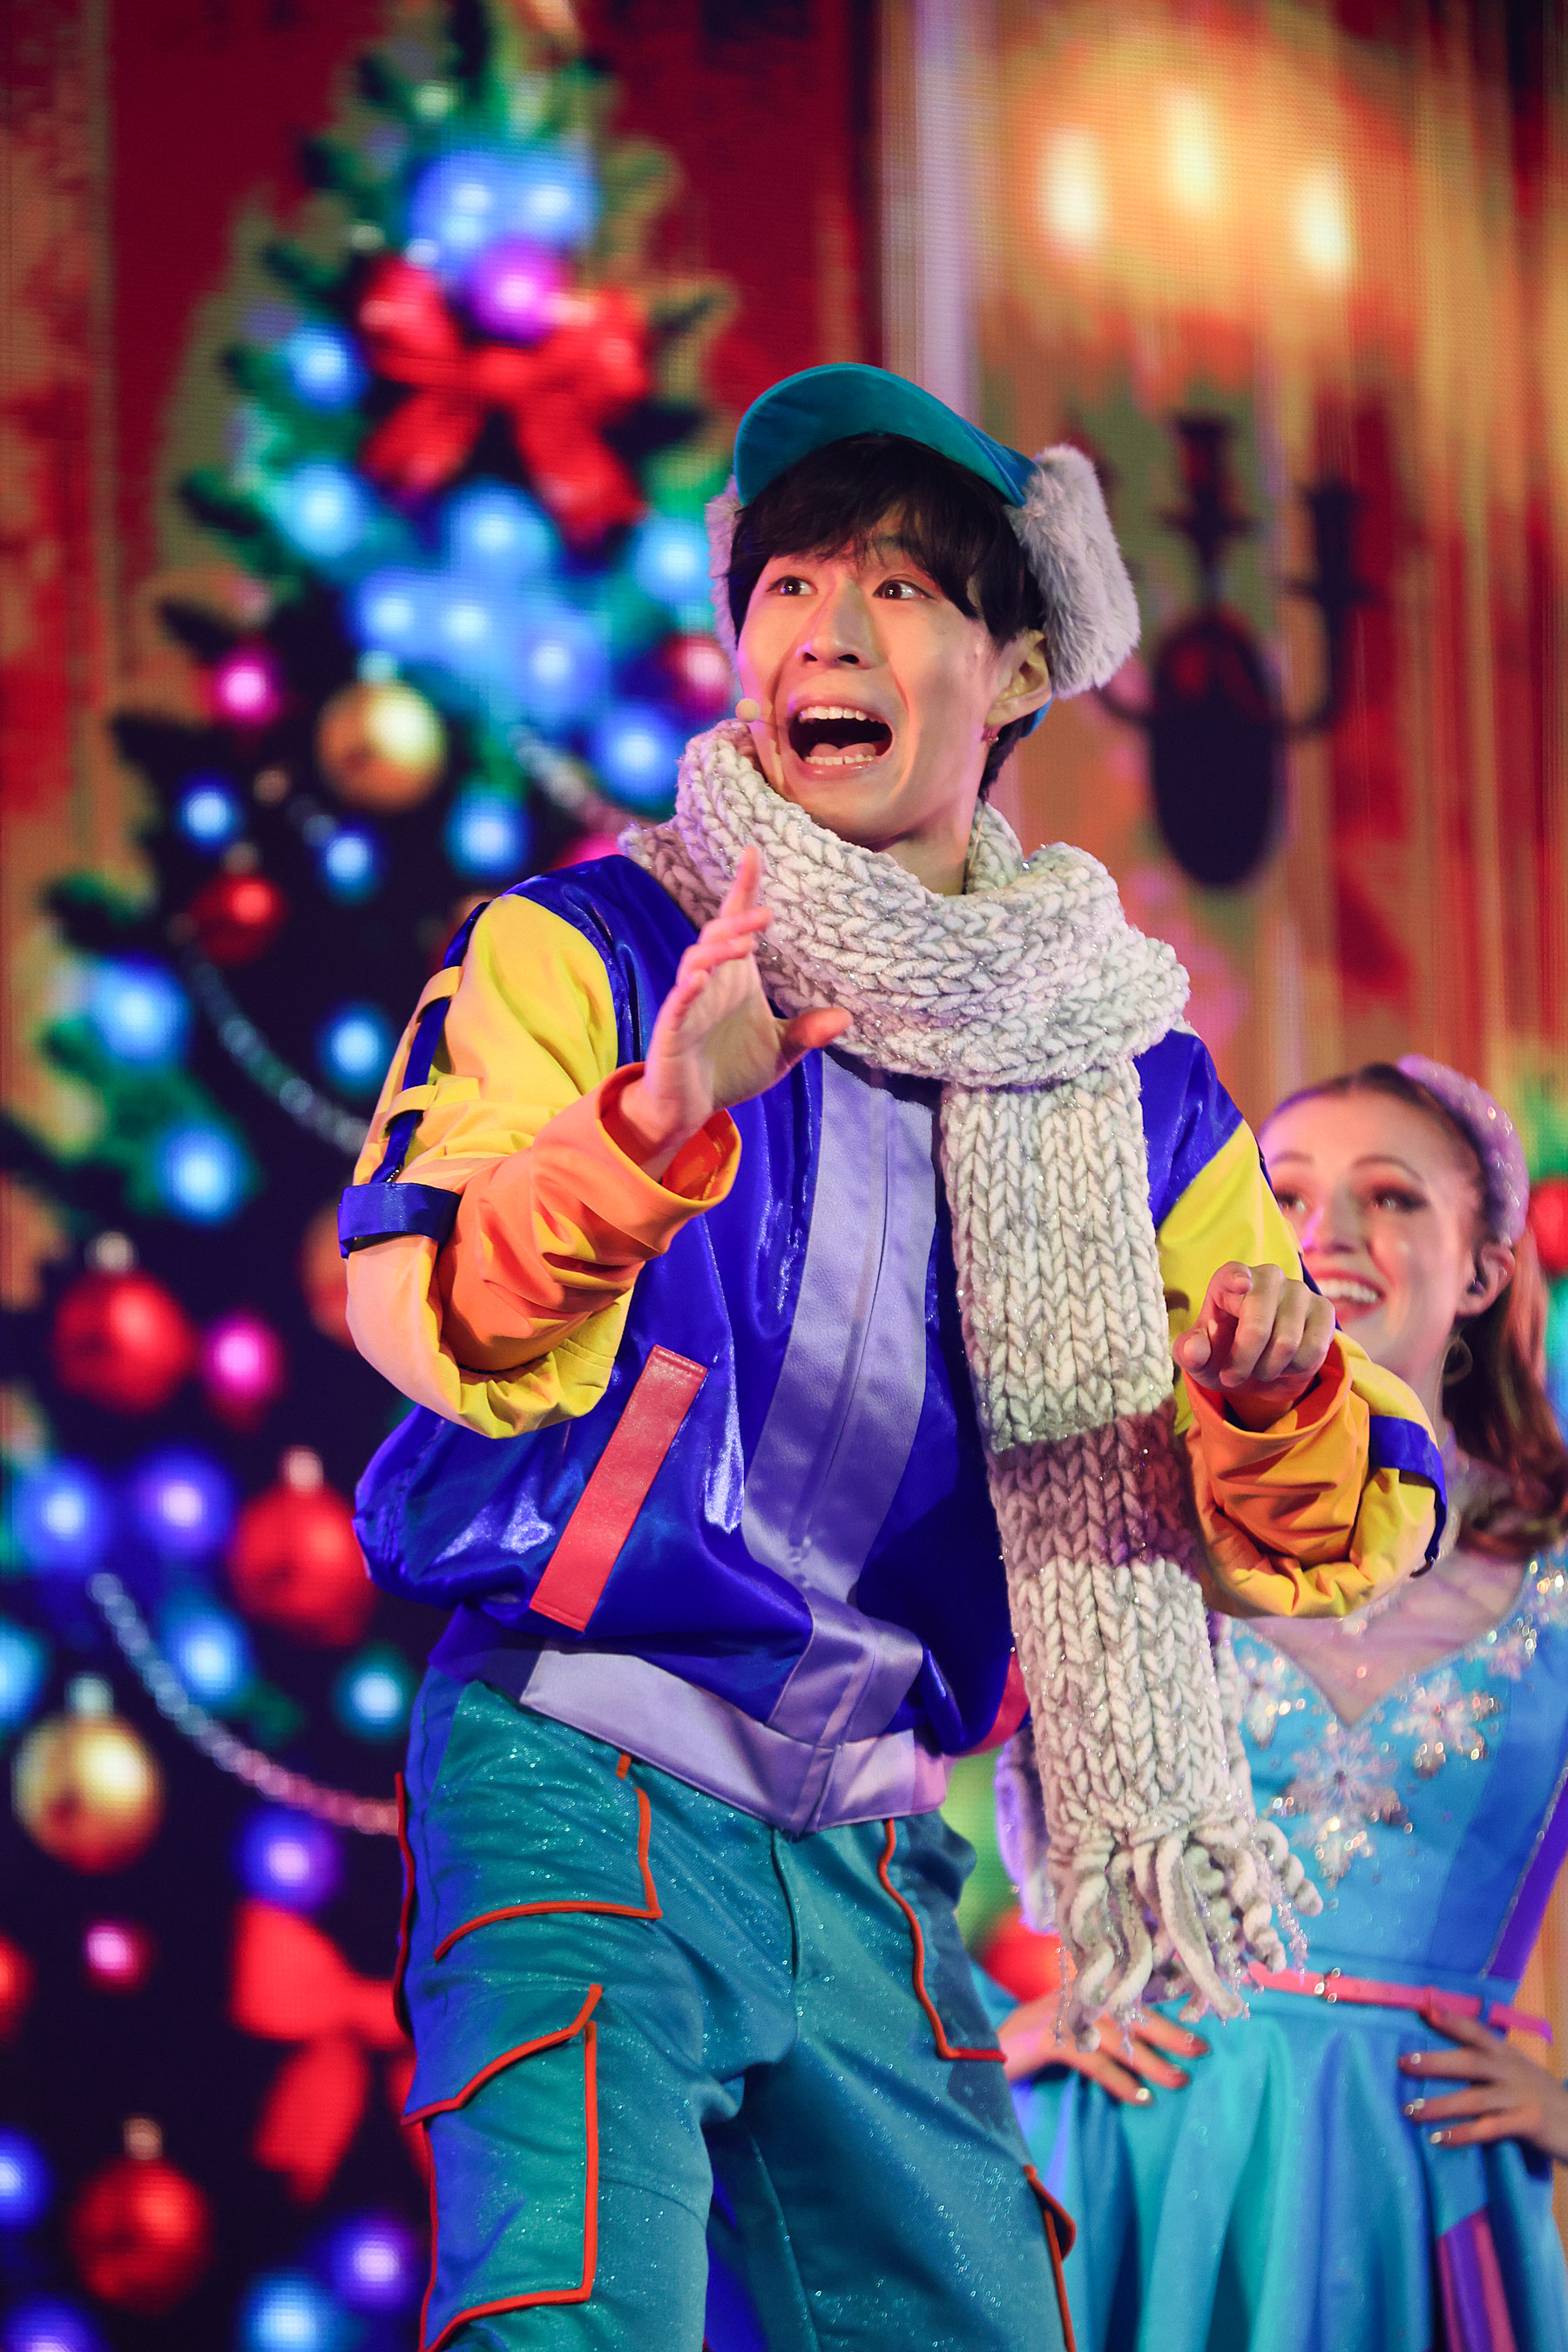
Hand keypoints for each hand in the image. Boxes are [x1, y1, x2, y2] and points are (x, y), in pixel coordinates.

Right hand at [613, 847, 847, 1177]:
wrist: (688, 1108)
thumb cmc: (729, 1070)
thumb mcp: (778, 1051)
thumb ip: (807, 1032)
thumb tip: (846, 1018)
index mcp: (734, 977)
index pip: (734, 922)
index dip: (743, 887)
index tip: (753, 852)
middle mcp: (709, 982)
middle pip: (719, 936)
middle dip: (739, 920)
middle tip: (766, 914)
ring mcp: (687, 1003)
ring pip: (696, 963)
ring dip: (717, 950)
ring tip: (744, 943)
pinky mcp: (672, 1030)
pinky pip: (678, 1004)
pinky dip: (688, 990)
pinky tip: (702, 980)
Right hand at [999, 1997, 1207, 2102]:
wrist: (980, 2050)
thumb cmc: (1026, 2042)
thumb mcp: (1064, 2025)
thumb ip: (1092, 2023)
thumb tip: (1135, 2040)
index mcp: (1080, 1990)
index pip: (1128, 1993)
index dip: (1161, 2005)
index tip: (1194, 2019)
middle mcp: (1073, 1996)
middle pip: (1130, 2010)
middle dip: (1168, 2030)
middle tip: (1202, 2049)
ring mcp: (1062, 2015)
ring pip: (1118, 2037)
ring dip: (1153, 2060)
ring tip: (1180, 2079)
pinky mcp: (1050, 2039)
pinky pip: (1095, 2061)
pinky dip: (1120, 2080)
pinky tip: (1140, 2097)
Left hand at [1172, 1262, 1335, 1431]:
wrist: (1260, 1367)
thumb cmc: (1224, 1353)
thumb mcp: (1200, 1359)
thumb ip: (1189, 1352)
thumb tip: (1196, 1347)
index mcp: (1229, 1279)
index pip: (1232, 1274)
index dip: (1236, 1279)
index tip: (1241, 1285)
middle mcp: (1267, 1276)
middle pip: (1258, 1325)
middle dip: (1243, 1362)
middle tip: (1232, 1378)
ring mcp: (1299, 1290)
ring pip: (1287, 1343)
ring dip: (1268, 1369)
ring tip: (1260, 1369)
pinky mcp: (1324, 1309)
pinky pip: (1313, 1349)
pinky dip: (1295, 1369)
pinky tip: (1286, 1364)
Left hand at [1400, 2008, 1567, 2160]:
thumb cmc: (1542, 2097)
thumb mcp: (1519, 2071)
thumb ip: (1491, 2062)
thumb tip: (1446, 2057)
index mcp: (1509, 2054)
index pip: (1477, 2032)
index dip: (1452, 2020)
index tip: (1425, 2008)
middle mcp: (1513, 2070)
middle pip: (1470, 2062)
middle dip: (1435, 2062)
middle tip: (1403, 2063)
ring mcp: (1521, 2096)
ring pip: (1474, 2098)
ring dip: (1440, 2105)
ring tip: (1411, 2110)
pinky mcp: (1529, 2122)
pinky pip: (1489, 2128)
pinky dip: (1462, 2133)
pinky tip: (1439, 2138)